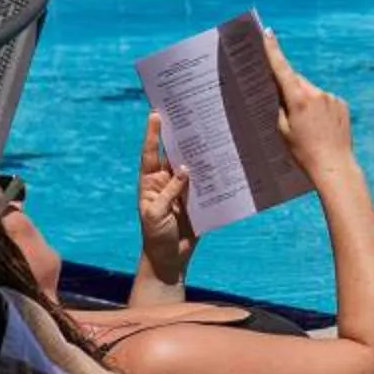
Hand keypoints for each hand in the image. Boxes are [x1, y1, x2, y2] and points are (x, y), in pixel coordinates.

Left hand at [137, 112, 198, 288]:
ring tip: (210, 133)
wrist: (169, 260)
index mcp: (150, 182)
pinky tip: (223, 162)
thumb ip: (169, 191)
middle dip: (180, 136)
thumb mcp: (156, 213)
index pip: (151, 153)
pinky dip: (213, 175)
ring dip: (200, 153)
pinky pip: (206, 184)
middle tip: (189, 114)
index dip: (153, 134)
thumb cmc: (155, 236)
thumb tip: (185, 169)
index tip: (156, 113)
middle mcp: (167, 182)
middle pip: (173, 154)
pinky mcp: (197, 201)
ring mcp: (183, 190)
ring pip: (192, 166)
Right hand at [261, 28, 356, 184]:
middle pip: (296, 80)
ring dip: (304, 99)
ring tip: (305, 124)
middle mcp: (316, 94)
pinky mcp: (342, 105)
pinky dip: (319, 107)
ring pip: (311, 91)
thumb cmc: (303, 152)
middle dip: (288, 86)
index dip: (273, 50)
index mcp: (298, 100)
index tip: (268, 33)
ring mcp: (331, 98)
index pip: (282, 69)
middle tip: (282, 102)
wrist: (334, 166)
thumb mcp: (282, 131)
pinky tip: (319, 126)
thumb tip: (276, 91)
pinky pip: (325, 100)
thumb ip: (278, 107)